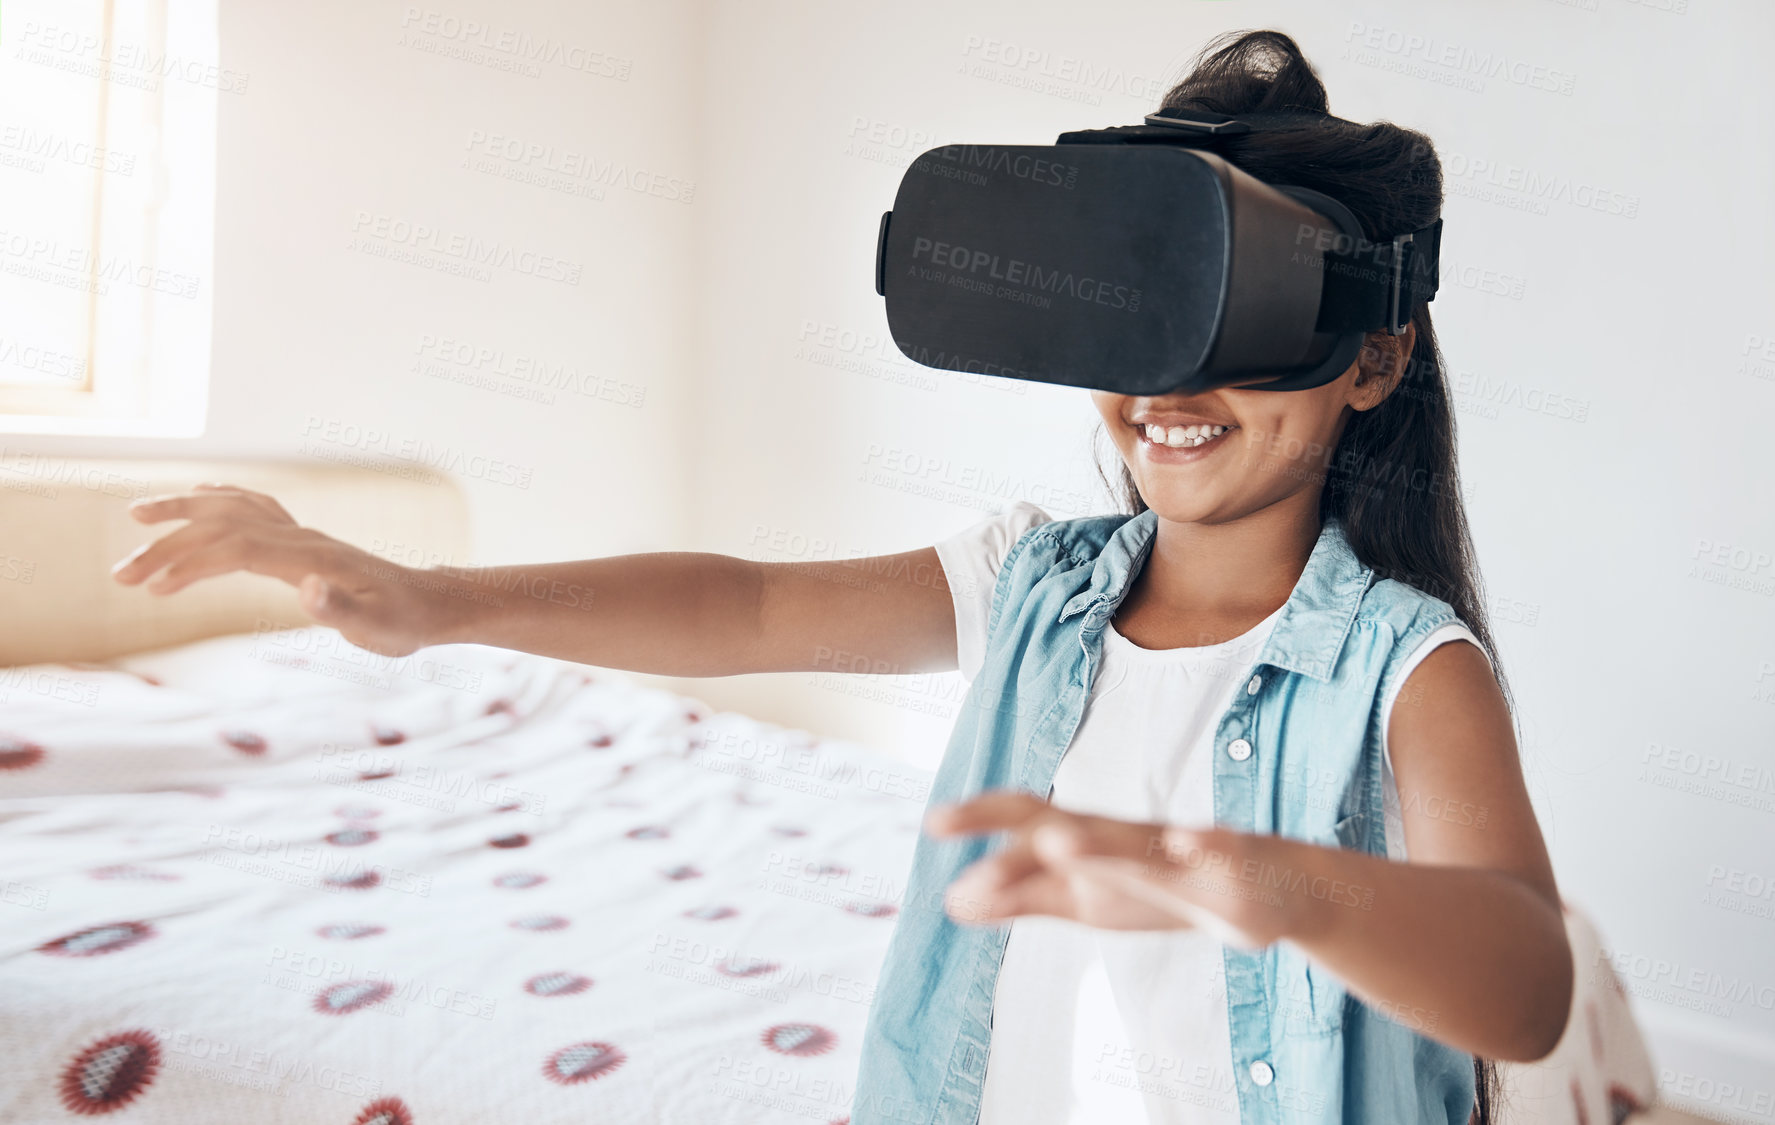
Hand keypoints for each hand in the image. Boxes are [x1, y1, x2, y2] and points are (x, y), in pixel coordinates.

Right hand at [110, 483, 460, 656]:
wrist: (431, 603)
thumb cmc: (403, 622)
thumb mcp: (377, 630)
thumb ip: (339, 610)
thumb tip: (307, 589)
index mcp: (311, 558)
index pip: (236, 551)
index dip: (192, 565)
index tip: (153, 590)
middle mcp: (302, 537)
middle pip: (223, 527)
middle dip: (169, 545)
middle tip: (120, 575)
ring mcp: (303, 534)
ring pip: (233, 510)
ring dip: (184, 514)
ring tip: (137, 519)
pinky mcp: (305, 539)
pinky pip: (255, 508)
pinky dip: (221, 500)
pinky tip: (200, 498)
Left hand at [926, 791, 1306, 948]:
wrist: (1266, 891)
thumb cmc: (1161, 889)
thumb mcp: (1084, 902)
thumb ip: (1023, 898)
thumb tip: (951, 899)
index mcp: (1089, 845)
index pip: (1027, 823)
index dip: (981, 820)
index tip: (930, 823)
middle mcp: (1124, 838)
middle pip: (1064, 823)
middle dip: (1011, 822)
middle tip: (953, 820)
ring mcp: (1178, 849)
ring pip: (1132, 843)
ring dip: (1094, 842)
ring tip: (1056, 843)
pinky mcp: (1233, 866)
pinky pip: (1218, 851)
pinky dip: (1201, 844)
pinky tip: (1185, 842)